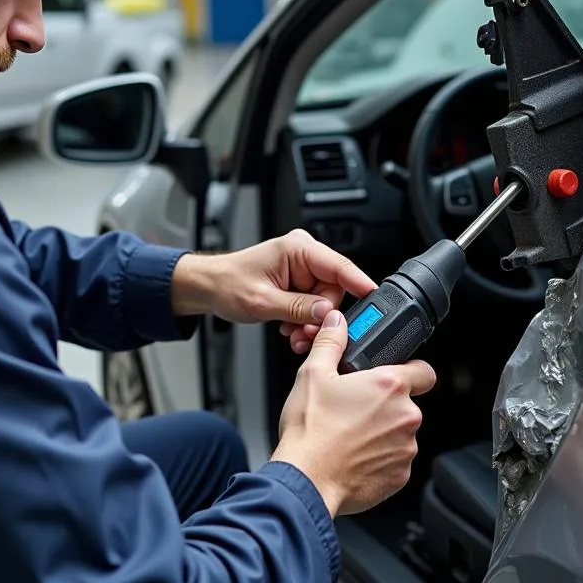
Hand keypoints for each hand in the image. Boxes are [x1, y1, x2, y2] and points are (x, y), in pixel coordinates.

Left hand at [171, 229, 376, 350]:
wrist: (208, 288)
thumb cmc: (227, 284)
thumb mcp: (263, 301)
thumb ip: (299, 309)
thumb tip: (327, 315)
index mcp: (297, 249)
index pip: (339, 266)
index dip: (359, 284)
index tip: (374, 300)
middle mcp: (303, 255)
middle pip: (334, 289)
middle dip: (322, 316)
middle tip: (307, 333)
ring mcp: (301, 269)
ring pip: (324, 301)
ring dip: (311, 322)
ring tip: (293, 334)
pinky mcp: (297, 283)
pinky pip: (313, 304)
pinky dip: (304, 320)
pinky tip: (290, 328)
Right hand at [270, 310, 435, 516]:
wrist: (306, 480)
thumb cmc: (310, 431)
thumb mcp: (313, 374)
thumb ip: (331, 342)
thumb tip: (337, 322)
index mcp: (390, 386)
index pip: (424, 371)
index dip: (410, 370)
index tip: (395, 375)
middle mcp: (406, 416)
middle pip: (407, 403)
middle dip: (385, 405)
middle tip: (355, 408)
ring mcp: (405, 449)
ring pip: (400, 433)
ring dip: (382, 432)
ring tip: (349, 434)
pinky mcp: (400, 476)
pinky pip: (395, 460)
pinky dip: (379, 458)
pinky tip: (353, 455)